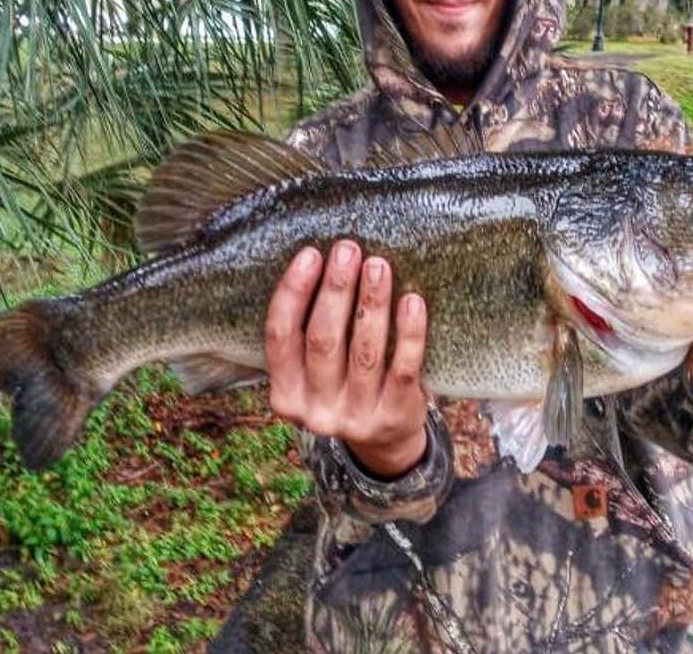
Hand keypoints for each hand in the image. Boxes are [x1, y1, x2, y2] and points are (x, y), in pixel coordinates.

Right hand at [265, 240, 429, 477]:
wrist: (386, 443)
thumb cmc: (346, 387)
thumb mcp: (314, 373)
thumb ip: (309, 334)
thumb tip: (323, 263)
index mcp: (285, 394)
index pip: (280, 336)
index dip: (293, 292)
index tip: (310, 254)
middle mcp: (315, 411)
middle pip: (323, 339)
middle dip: (336, 289)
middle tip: (348, 249)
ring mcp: (355, 417)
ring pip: (364, 351)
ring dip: (371, 303)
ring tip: (378, 265)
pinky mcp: (394, 416)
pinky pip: (403, 368)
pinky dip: (409, 332)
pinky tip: (413, 301)